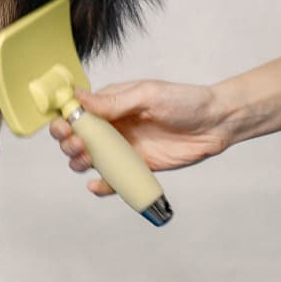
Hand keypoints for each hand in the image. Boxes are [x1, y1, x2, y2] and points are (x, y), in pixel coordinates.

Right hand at [48, 80, 232, 195]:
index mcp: (112, 103)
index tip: (64, 127)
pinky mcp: (137, 167)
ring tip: (87, 160)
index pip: (78, 111)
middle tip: (79, 145)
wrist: (216, 124)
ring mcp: (124, 148)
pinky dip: (102, 185)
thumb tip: (80, 98)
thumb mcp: (148, 95)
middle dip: (69, 142)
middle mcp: (113, 126)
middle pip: (77, 137)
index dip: (65, 119)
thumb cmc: (185, 101)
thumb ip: (114, 101)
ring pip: (90, 159)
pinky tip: (97, 185)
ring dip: (80, 162)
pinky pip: (114, 179)